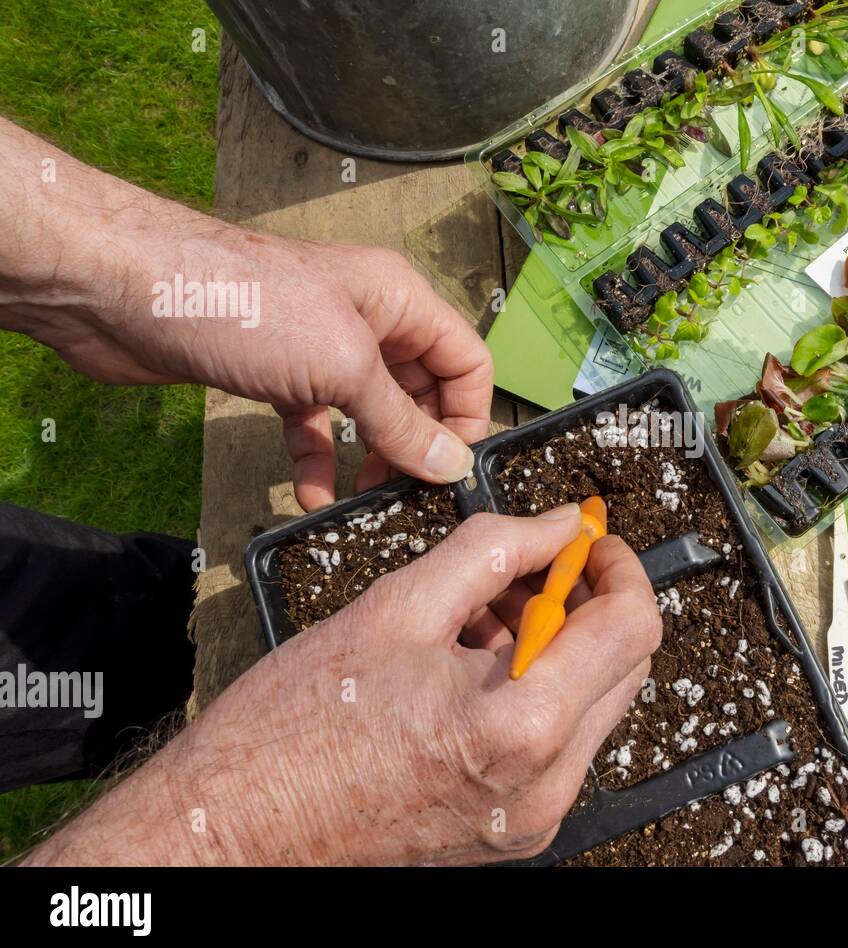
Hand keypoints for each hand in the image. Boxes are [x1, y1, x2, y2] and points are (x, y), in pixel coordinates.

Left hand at [0, 118, 492, 509]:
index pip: (466, 360)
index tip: (456, 471)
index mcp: (399, 300)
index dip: (470, 416)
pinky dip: (317, 463)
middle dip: (420, 446)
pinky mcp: (275, 375)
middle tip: (413, 498)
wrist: (124, 290)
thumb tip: (452, 466)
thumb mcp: (342, 367)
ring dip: (372, 460)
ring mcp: (319, 349)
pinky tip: (313, 500)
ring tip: (369, 504)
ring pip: (368, 414)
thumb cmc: (242, 306)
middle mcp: (367, 321)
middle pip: (420, 392)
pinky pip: (313, 427)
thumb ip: (400, 421)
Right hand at [22, 507, 662, 865]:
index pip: (631, 629)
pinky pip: (558, 745)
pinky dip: (536, 693)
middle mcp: (546, 784)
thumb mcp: (398, 607)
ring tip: (484, 615)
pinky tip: (473, 666)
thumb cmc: (293, 728)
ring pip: (593, 705)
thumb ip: (495, 552)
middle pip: (623, 668)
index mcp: (524, 725)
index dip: (618, 568)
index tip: (588, 539)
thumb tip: (559, 524)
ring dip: (559, 646)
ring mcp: (533, 818)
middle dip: (588, 603)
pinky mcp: (511, 833)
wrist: (234, 833)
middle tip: (534, 566)